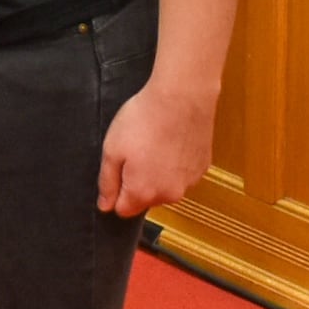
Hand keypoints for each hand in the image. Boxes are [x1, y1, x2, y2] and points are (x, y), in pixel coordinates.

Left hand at [95, 80, 210, 218]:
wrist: (182, 98)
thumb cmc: (143, 120)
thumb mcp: (112, 150)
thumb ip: (107, 182)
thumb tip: (106, 205)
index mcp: (144, 193)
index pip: (124, 210)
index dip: (116, 193)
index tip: (116, 171)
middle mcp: (170, 194)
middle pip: (146, 199)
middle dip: (137, 182)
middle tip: (134, 152)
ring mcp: (190, 182)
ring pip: (166, 187)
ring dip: (158, 173)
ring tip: (154, 144)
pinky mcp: (203, 168)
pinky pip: (182, 174)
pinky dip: (175, 164)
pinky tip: (170, 142)